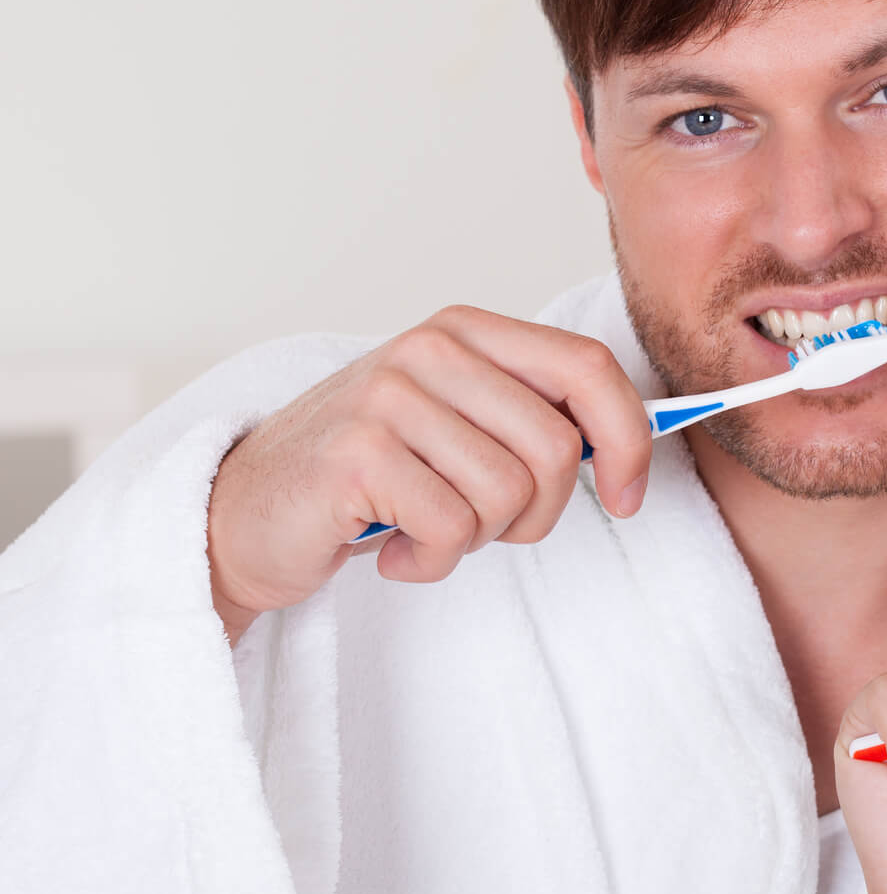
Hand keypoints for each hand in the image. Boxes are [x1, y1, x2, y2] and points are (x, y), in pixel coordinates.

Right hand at [206, 306, 652, 640]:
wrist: (245, 515)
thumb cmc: (372, 478)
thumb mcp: (461, 428)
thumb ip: (536, 420)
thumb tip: (635, 446)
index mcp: (467, 332)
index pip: (588, 368)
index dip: (629, 438)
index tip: (629, 496)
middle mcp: (428, 349)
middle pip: (556, 447)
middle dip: (537, 513)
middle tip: (481, 525)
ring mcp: (388, 396)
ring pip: (507, 494)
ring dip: (475, 538)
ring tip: (425, 528)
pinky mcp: (356, 454)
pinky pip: (450, 528)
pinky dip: (430, 560)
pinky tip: (392, 548)